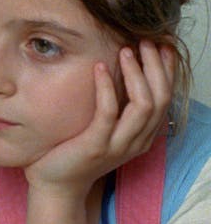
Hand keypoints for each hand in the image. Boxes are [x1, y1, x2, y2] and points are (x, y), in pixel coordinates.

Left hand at [24, 40, 173, 220]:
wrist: (57, 182)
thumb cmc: (76, 148)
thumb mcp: (103, 126)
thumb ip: (114, 104)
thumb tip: (115, 68)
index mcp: (142, 135)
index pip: (166, 98)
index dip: (167, 71)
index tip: (161, 45)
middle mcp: (136, 140)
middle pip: (161, 99)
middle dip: (156, 67)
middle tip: (145, 41)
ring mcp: (118, 144)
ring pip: (143, 105)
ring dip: (137, 74)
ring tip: (126, 50)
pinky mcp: (96, 145)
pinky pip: (108, 112)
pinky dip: (107, 87)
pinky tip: (100, 67)